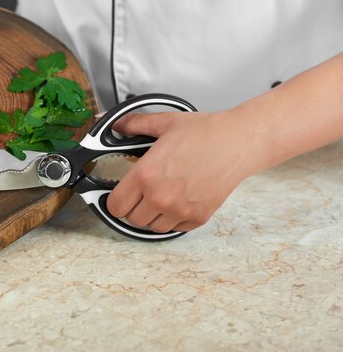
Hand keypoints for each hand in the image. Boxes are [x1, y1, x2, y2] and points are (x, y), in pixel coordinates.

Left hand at [106, 110, 253, 232]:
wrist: (238, 142)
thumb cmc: (204, 132)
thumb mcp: (164, 123)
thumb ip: (135, 124)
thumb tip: (118, 125)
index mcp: (146, 175)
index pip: (115, 206)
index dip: (114, 200)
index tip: (120, 194)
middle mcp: (161, 197)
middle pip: (131, 219)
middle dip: (133, 207)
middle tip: (141, 193)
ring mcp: (180, 210)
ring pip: (152, 227)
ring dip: (152, 215)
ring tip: (160, 196)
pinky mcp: (198, 217)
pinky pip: (175, 228)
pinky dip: (173, 218)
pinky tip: (178, 200)